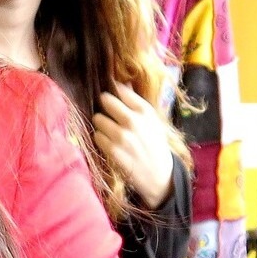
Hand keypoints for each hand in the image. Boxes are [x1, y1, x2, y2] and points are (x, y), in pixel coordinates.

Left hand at [93, 83, 174, 208]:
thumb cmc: (155, 144)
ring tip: (108, 128)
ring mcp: (121, 136)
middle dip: (104, 104)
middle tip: (107, 111)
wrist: (159, 175)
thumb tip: (123, 82)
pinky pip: (97, 136)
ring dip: (100, 122)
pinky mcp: (113, 151)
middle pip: (105, 101)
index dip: (112, 89)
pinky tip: (108, 141)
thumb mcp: (152, 120)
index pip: (120, 90)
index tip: (110, 91)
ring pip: (98, 118)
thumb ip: (136, 102)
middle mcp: (133, 121)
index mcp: (145, 111)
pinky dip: (100, 137)